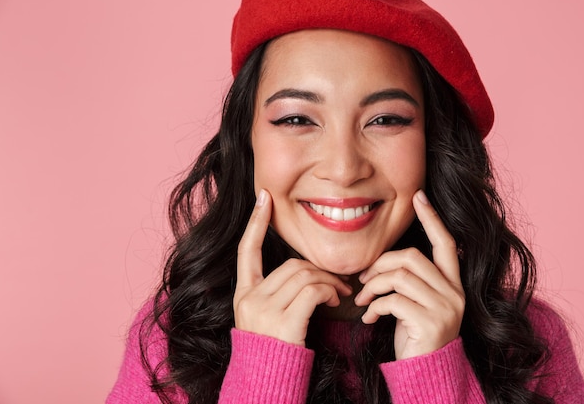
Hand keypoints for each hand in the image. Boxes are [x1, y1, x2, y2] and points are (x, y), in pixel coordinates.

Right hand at [234, 189, 352, 345]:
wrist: (267, 385)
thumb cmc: (274, 352)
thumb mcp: (266, 320)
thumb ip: (277, 294)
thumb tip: (306, 273)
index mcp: (243, 295)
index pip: (247, 250)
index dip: (256, 223)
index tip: (264, 198)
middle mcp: (249, 299)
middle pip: (291, 265)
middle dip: (319, 270)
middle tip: (338, 283)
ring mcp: (263, 310)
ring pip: (305, 274)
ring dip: (328, 281)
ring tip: (339, 294)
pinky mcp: (282, 321)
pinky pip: (312, 290)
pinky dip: (329, 292)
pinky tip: (335, 302)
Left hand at [354, 190, 464, 359]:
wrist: (425, 373)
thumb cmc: (415, 335)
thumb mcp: (416, 303)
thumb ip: (410, 280)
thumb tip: (382, 262)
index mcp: (453, 283)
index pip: (446, 242)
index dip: (432, 218)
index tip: (418, 196)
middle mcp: (455, 292)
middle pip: (412, 257)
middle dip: (381, 263)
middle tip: (363, 279)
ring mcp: (446, 308)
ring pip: (400, 277)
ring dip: (373, 286)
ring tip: (363, 299)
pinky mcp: (431, 324)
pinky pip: (394, 301)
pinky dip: (374, 306)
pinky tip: (368, 318)